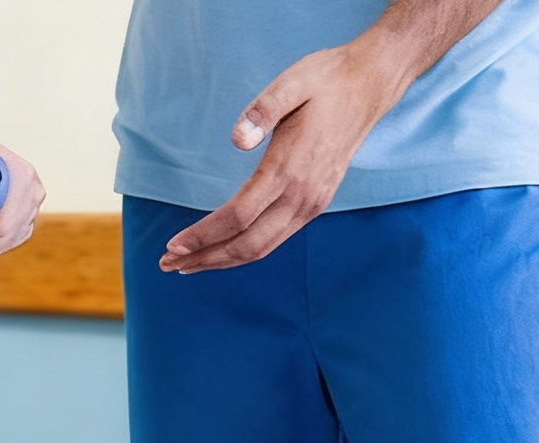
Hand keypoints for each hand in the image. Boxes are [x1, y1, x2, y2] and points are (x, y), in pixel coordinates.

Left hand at [160, 42, 403, 273]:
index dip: (203, 235)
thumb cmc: (327, 80)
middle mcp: (302, 195)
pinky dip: (244, 252)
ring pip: (261, 249)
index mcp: (289, 169)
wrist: (371, 85)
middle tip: (167, 265)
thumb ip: (264, 108)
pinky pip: (274, 240)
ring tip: (188, 265)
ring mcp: (311, 203)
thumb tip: (238, 138)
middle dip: (204, 258)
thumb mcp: (293, 81)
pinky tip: (223, 252)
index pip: (237, 217)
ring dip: (222, 261)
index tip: (172, 246)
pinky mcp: (315, 204)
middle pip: (246, 244)